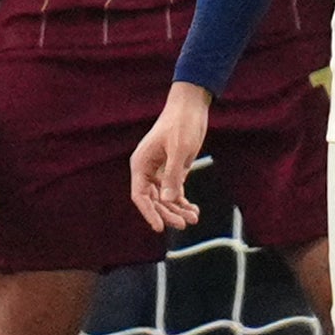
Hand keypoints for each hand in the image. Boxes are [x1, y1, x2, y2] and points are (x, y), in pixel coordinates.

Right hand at [129, 81, 213, 232]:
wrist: (191, 107)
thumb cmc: (182, 124)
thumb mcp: (179, 149)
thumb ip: (172, 176)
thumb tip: (166, 201)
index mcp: (141, 164)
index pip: (140, 196)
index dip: (149, 213)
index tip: (160, 227)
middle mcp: (147, 170)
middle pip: (153, 200)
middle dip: (168, 213)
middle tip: (185, 223)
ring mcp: (159, 171)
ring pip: (165, 198)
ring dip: (178, 210)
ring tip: (194, 218)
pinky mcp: (172, 170)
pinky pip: (174, 192)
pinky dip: (183, 202)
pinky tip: (193, 210)